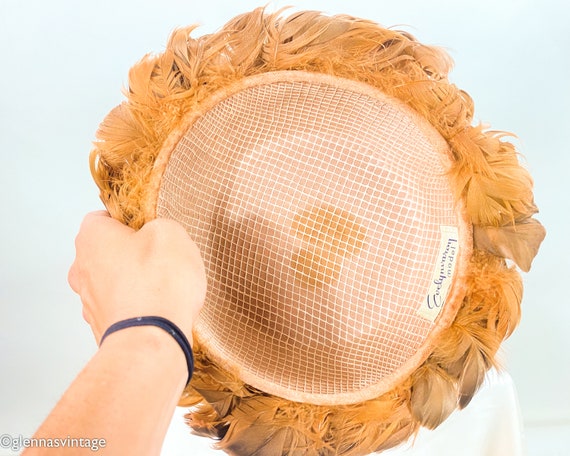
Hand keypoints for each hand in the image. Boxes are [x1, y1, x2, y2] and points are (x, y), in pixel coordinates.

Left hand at [68, 211, 206, 344]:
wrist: (154, 339)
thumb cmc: (158, 285)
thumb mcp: (171, 233)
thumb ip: (160, 225)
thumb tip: (159, 234)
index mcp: (92, 238)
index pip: (103, 217)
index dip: (131, 221)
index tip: (151, 228)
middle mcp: (82, 270)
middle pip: (109, 252)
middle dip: (134, 254)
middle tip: (162, 258)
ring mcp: (90, 302)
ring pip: (116, 282)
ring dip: (136, 283)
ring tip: (166, 287)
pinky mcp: (104, 328)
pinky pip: (124, 308)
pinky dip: (139, 307)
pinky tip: (161, 309)